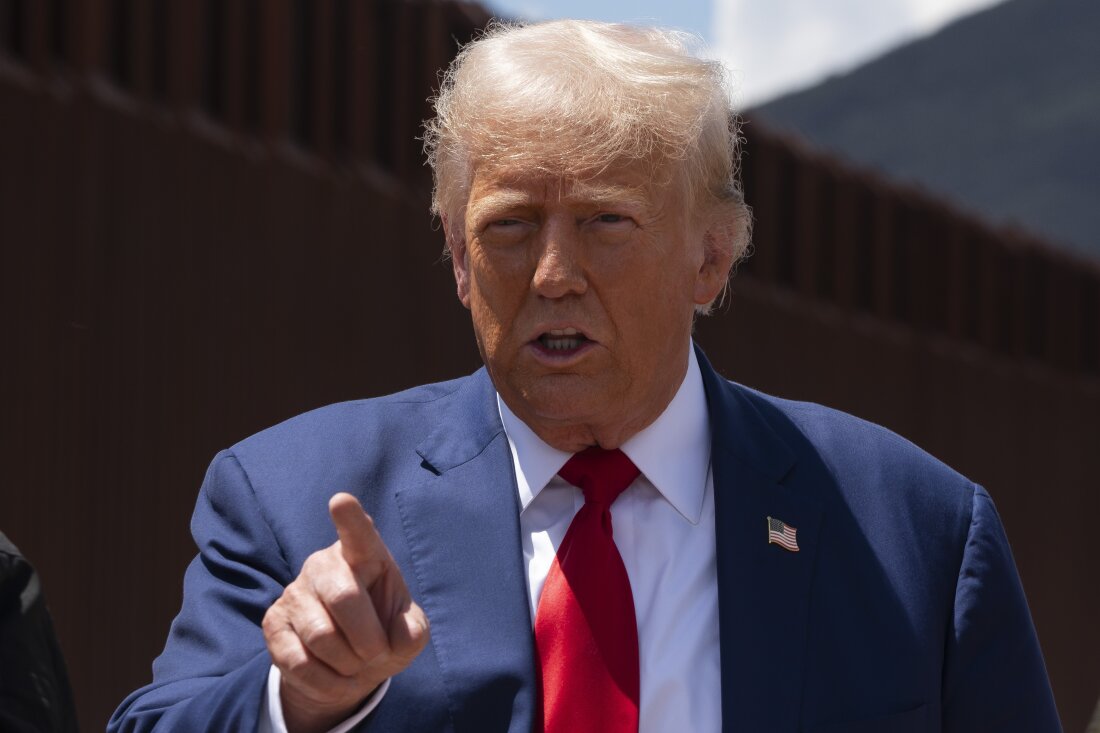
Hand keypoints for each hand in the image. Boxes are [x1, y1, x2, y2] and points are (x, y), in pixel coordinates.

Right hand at [262, 493, 429, 732]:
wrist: (348, 666)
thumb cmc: (383, 633)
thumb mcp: (407, 633)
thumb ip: (412, 631)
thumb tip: (403, 635)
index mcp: (364, 554)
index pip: (358, 533)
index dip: (350, 518)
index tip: (341, 501)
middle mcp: (324, 564)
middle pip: (344, 597)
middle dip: (368, 638)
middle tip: (376, 653)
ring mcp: (294, 592)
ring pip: (321, 636)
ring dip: (348, 663)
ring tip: (355, 663)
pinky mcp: (272, 623)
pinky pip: (299, 662)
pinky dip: (327, 682)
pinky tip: (335, 677)